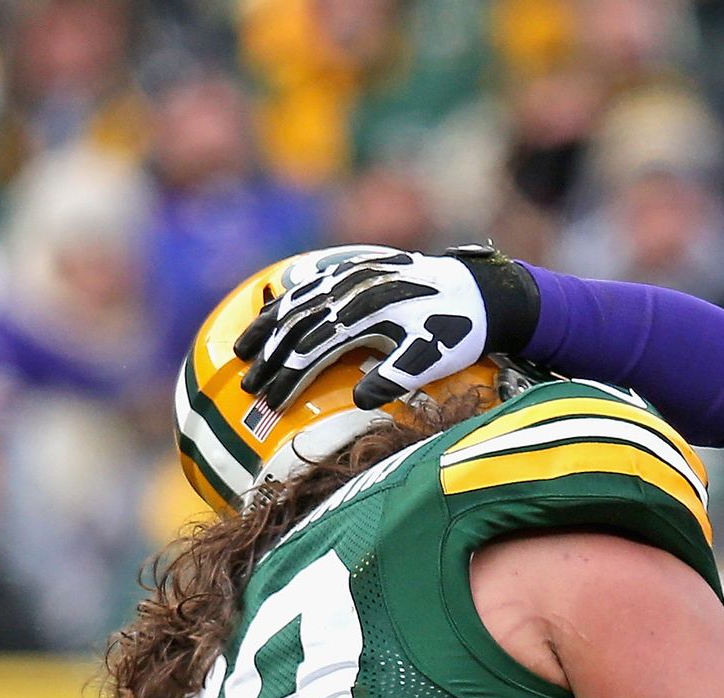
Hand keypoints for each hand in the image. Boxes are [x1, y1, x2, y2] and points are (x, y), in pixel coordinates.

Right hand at [235, 245, 538, 411]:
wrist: (482, 291)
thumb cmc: (458, 332)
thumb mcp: (431, 359)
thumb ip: (396, 378)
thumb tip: (357, 400)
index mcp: (366, 314)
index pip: (312, 350)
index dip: (288, 378)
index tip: (271, 404)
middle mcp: (352, 289)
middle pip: (296, 326)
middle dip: (269, 358)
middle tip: (248, 387)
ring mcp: (353, 274)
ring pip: (297, 300)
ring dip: (267, 326)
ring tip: (241, 351)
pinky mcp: (359, 266)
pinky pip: (312, 282)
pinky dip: (287, 298)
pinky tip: (273, 311)